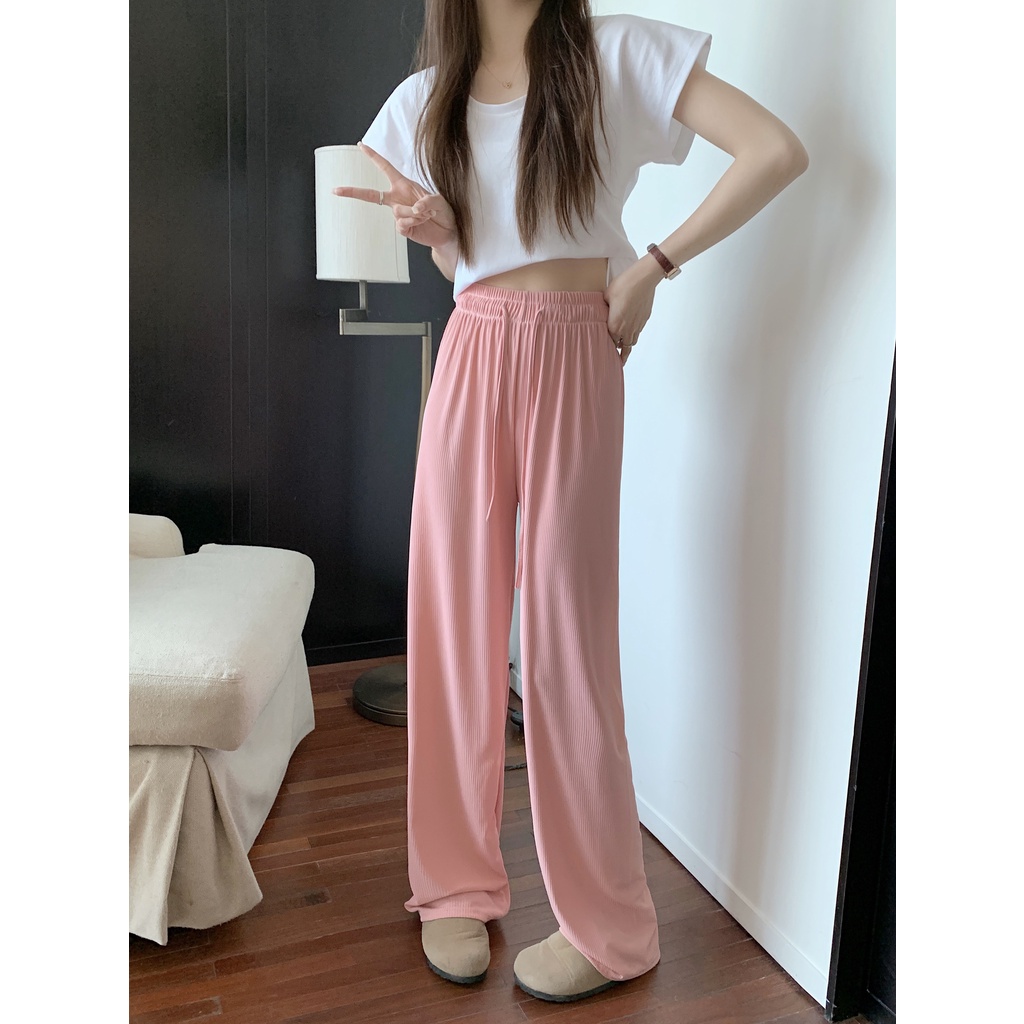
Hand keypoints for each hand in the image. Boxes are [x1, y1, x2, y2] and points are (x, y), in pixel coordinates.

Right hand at [332, 141, 456, 250]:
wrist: (449, 232)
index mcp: (404, 185)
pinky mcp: (403, 228)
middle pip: (371, 194)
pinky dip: (414, 222)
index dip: (373, 156)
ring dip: (415, 213)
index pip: (385, 168)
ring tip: (427, 214)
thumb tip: (414, 208)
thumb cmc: (445, 212)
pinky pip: (401, 224)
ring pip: (398, 211)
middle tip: (336, 190)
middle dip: (353, 192)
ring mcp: (399, 214)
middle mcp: (398, 198)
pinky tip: (422, 222)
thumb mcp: (440, 201)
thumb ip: (428, 201)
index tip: (361, 145)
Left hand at [603, 260, 658, 365]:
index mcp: (614, 326)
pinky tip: (631, 334)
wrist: (643, 280)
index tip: (603, 353)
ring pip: (631, 342)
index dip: (606, 347)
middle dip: (619, 354)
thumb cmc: (624, 285)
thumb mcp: (606, 296)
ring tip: (624, 355)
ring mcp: (637, 326)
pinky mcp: (644, 320)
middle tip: (617, 362)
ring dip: (627, 348)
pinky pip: (638, 332)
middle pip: (622, 347)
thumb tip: (601, 310)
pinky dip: (634, 336)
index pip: (609, 342)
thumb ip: (603, 307)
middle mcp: (626, 329)